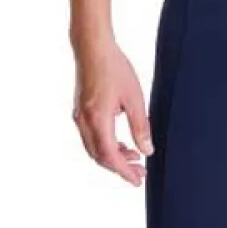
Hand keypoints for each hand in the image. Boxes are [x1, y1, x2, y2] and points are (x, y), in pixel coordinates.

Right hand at [72, 38, 153, 185]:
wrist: (93, 47)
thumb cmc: (114, 67)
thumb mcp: (134, 97)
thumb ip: (140, 126)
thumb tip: (147, 150)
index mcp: (98, 120)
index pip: (110, 156)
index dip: (124, 171)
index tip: (138, 179)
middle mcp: (84, 122)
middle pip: (100, 156)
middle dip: (120, 167)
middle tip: (139, 171)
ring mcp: (79, 117)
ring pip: (94, 148)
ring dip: (113, 156)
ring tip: (134, 156)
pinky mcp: (80, 110)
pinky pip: (90, 137)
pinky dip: (105, 144)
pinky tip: (120, 140)